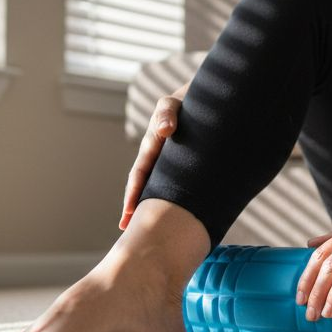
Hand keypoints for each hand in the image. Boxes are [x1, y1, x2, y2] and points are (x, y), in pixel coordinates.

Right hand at [120, 94, 182, 229]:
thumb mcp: (173, 104)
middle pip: (145, 186)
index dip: (133, 194)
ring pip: (161, 189)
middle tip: (128, 230)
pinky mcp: (185, 166)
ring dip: (155, 207)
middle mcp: (158, 158)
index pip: (140, 174)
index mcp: (151, 147)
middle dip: (137, 207)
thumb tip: (165, 130)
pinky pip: (178, 185)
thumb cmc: (186, 101)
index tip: (128, 213)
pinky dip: (175, 201)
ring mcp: (171, 164)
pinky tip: (179, 217)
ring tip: (149, 230)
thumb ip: (167, 114)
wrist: (203, 100)